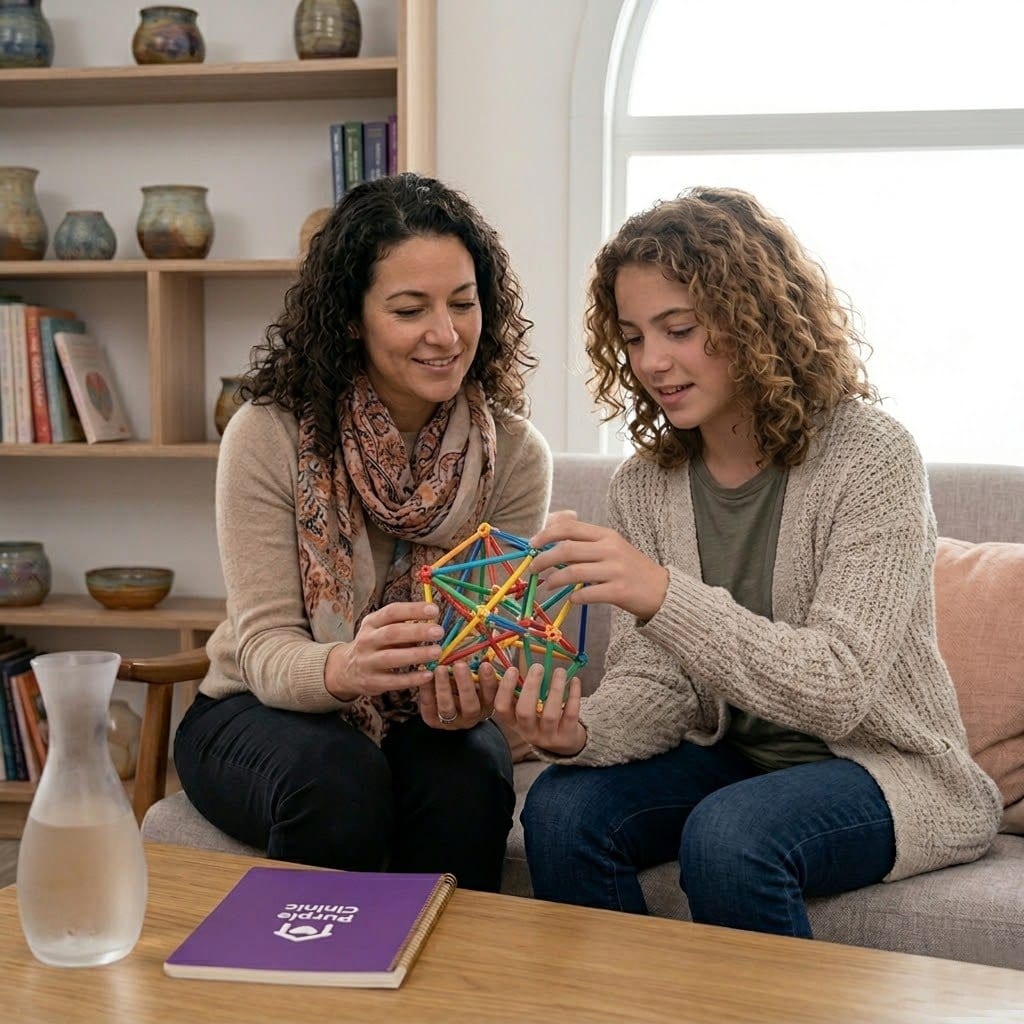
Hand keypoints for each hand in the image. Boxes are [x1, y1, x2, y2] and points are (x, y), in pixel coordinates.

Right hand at [324, 601, 442, 701]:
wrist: (346, 669)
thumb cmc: (375, 644)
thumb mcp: (381, 629)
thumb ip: (403, 625)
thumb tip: (433, 622)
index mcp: (371, 622)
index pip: (392, 612)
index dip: (413, 610)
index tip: (434, 610)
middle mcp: (367, 640)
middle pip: (392, 633)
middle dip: (417, 631)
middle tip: (439, 632)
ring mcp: (367, 662)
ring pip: (392, 657)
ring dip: (416, 654)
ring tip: (437, 651)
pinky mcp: (372, 682)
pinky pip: (393, 681)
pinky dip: (412, 678)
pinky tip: (428, 674)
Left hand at [420, 660, 500, 729]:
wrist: (445, 700)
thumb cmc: (465, 680)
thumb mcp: (475, 674)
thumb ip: (479, 665)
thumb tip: (483, 648)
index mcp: (486, 704)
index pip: (491, 695)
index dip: (489, 681)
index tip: (485, 665)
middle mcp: (471, 716)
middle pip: (470, 706)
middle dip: (465, 685)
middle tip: (460, 665)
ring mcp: (452, 721)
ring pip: (447, 709)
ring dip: (443, 688)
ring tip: (440, 669)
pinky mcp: (433, 720)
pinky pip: (429, 706)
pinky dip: (427, 690)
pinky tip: (426, 675)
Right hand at [492, 664, 586, 756]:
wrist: (563, 742)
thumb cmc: (540, 717)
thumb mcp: (527, 707)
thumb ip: (521, 688)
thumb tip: (517, 656)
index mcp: (513, 721)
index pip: (502, 707)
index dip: (504, 688)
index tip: (511, 668)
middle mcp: (528, 732)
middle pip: (525, 712)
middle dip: (531, 687)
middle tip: (538, 667)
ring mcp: (548, 736)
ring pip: (550, 714)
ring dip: (555, 689)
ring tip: (559, 671)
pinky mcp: (567, 736)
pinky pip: (571, 714)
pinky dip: (573, 696)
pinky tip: (575, 680)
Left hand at [529, 510, 668, 620]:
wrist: (662, 590)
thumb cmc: (630, 568)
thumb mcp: (610, 545)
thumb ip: (584, 538)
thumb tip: (550, 524)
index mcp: (606, 535)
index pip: (569, 527)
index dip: (545, 534)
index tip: (532, 545)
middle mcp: (610, 549)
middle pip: (566, 549)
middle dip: (543, 559)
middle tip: (532, 569)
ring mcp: (616, 570)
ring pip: (574, 572)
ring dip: (554, 580)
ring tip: (546, 586)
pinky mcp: (620, 591)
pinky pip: (588, 594)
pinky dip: (574, 597)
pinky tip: (571, 599)